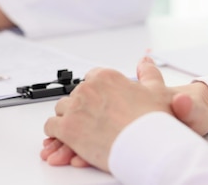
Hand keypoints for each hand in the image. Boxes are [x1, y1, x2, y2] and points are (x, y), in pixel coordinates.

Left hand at [41, 57, 207, 170]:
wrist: (149, 147)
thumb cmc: (153, 122)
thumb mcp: (156, 90)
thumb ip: (148, 72)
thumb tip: (145, 60)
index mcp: (105, 77)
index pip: (91, 79)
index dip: (96, 94)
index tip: (102, 104)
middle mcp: (87, 89)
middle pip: (76, 95)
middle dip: (83, 107)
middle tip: (95, 122)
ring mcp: (75, 108)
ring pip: (61, 109)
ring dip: (69, 118)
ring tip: (83, 131)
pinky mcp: (67, 128)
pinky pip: (51, 126)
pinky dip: (56, 133)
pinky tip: (67, 138)